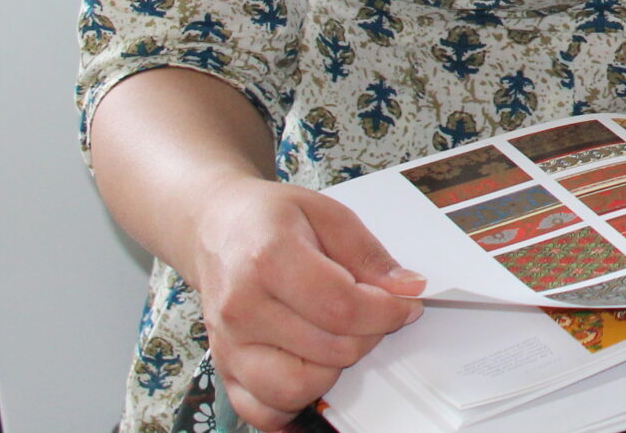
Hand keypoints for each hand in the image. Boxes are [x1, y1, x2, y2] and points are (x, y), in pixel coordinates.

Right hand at [182, 176, 425, 429]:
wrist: (216, 229)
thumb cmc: (269, 220)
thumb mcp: (328, 214)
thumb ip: (370, 255)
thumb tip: (409, 289)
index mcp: (269, 259)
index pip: (343, 307)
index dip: (387, 312)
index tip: (406, 304)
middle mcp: (243, 308)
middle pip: (328, 350)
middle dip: (369, 335)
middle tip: (375, 315)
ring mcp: (228, 345)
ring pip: (295, 390)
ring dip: (334, 371)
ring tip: (340, 339)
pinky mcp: (223, 370)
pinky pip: (261, 411)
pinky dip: (293, 404)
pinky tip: (312, 373)